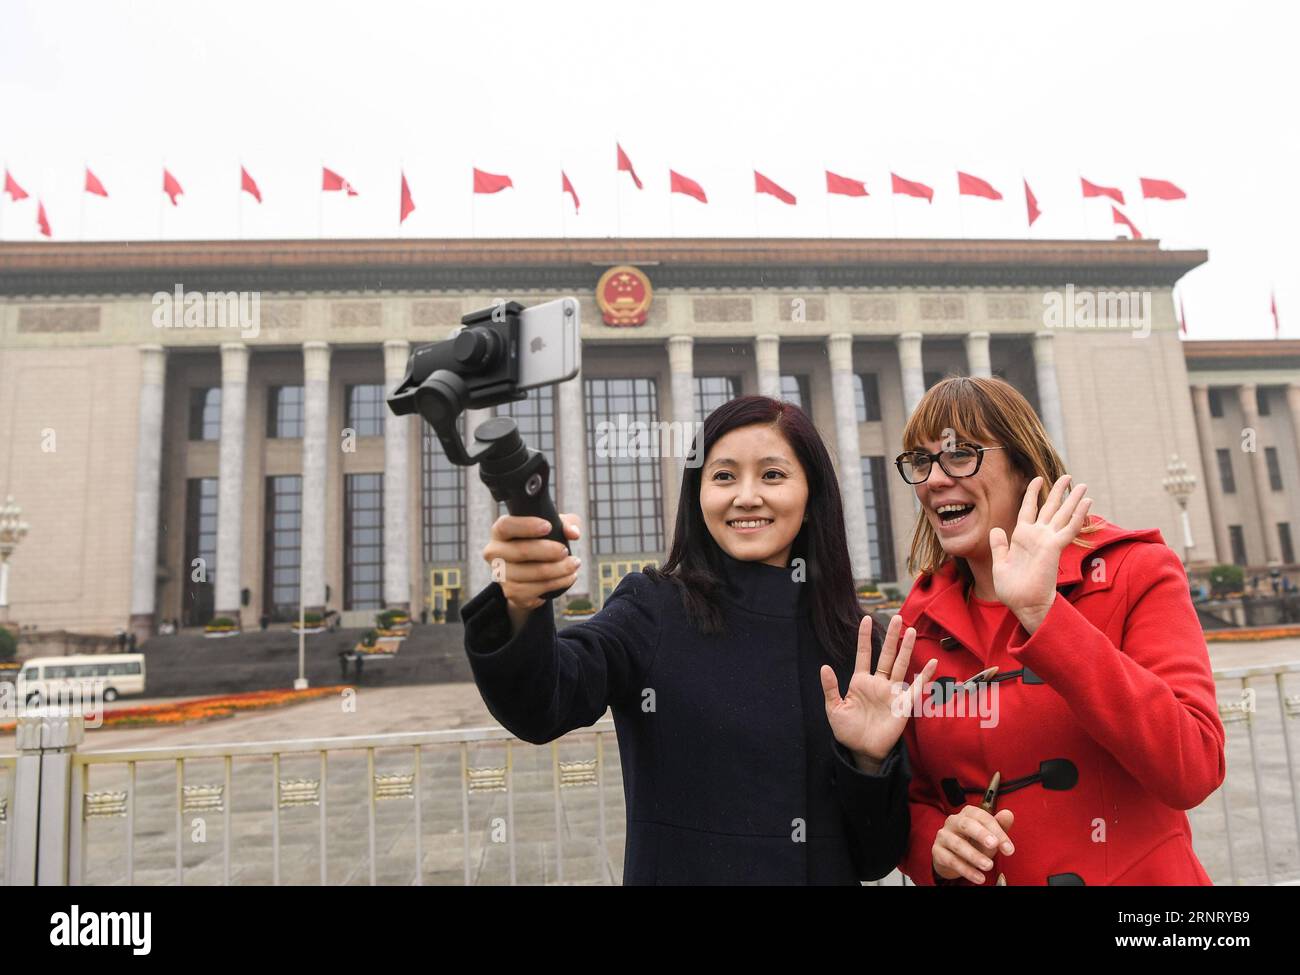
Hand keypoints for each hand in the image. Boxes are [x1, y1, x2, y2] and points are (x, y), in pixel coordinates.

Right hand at [482, 514, 582, 628]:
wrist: (532, 574)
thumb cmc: (541, 542)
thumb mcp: (554, 527)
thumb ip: (565, 524)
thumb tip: (573, 533)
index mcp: (500, 531)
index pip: (506, 526)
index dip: (527, 526)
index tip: (548, 527)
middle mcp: (495, 552)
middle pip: (521, 551)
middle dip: (549, 551)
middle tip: (566, 551)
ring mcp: (501, 575)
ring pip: (531, 573)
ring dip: (558, 570)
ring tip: (574, 565)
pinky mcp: (511, 593)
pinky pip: (535, 590)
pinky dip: (556, 583)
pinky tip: (568, 578)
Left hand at [820, 615, 937, 763]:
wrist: (862, 751)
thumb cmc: (848, 730)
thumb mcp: (834, 709)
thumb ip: (831, 688)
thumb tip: (824, 667)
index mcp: (860, 682)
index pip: (864, 654)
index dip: (864, 637)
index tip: (866, 618)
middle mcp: (878, 683)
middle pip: (886, 655)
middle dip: (891, 636)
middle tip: (897, 617)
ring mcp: (892, 693)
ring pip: (900, 665)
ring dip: (906, 649)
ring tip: (910, 631)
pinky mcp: (903, 705)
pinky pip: (916, 688)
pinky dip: (924, 676)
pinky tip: (932, 663)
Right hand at [933, 806, 1015, 883]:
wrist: (953, 858)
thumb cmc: (973, 842)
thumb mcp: (989, 835)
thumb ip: (1000, 826)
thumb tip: (1008, 814)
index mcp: (968, 813)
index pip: (982, 817)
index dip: (997, 831)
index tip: (1008, 848)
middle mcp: (953, 821)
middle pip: (966, 824)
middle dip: (981, 834)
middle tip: (994, 845)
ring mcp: (943, 836)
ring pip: (958, 844)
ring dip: (974, 856)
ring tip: (988, 866)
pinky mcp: (937, 851)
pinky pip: (951, 860)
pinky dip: (966, 870)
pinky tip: (979, 877)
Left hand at [990, 474, 1091, 632]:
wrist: (1024, 604)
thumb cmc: (1012, 588)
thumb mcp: (1000, 563)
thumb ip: (999, 546)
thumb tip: (996, 529)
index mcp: (1022, 537)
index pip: (1028, 509)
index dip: (1032, 493)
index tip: (1037, 478)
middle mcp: (1037, 536)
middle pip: (1050, 507)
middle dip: (1059, 491)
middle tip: (1069, 476)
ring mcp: (1047, 540)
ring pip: (1063, 514)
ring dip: (1073, 499)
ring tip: (1083, 484)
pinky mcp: (1055, 547)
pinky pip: (1069, 527)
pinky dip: (1078, 515)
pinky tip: (1086, 502)